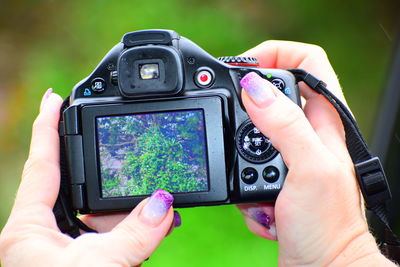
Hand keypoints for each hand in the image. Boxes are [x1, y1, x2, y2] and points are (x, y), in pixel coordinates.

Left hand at [0, 90, 178, 266]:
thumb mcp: (98, 265)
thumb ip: (133, 235)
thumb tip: (163, 204)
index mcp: (29, 230)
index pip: (41, 165)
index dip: (47, 127)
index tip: (53, 98)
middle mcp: (45, 236)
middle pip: (79, 188)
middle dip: (109, 174)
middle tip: (129, 154)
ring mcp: (65, 249)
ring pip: (102, 216)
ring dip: (132, 212)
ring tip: (161, 208)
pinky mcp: (83, 261)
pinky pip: (112, 236)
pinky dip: (135, 232)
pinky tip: (156, 228)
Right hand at [237, 41, 393, 264]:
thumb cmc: (329, 228)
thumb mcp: (308, 169)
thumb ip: (284, 124)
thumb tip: (253, 87)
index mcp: (323, 121)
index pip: (306, 61)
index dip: (274, 55)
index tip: (244, 71)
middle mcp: (307, 134)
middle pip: (268, 96)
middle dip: (244, 116)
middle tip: (235, 136)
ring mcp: (288, 157)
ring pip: (248, 136)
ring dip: (241, 162)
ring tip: (256, 191)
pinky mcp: (273, 179)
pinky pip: (244, 167)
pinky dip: (243, 188)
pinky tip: (262, 209)